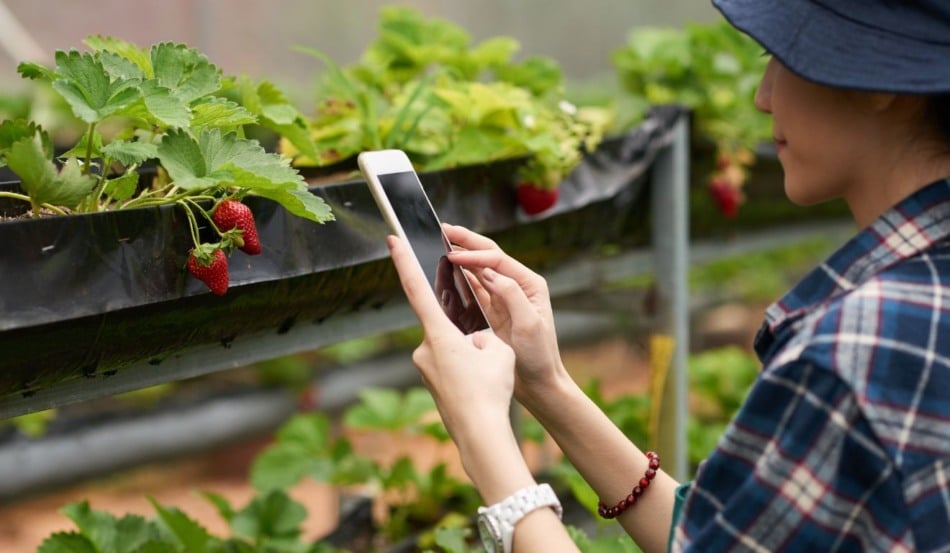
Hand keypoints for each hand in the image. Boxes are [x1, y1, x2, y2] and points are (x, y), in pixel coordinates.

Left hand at [387, 235, 515, 444]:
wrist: (480, 435)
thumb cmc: (489, 390)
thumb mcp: (498, 350)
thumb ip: (483, 336)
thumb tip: (473, 342)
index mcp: (438, 333)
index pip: (416, 289)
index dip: (404, 262)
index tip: (393, 241)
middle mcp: (424, 349)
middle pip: (447, 325)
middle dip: (469, 332)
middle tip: (487, 358)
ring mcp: (425, 369)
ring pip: (452, 348)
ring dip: (471, 356)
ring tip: (488, 378)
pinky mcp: (432, 384)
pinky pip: (452, 367)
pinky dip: (468, 371)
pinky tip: (482, 387)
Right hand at [442, 224, 567, 406]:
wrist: (538, 382)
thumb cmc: (539, 355)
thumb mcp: (529, 324)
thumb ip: (511, 295)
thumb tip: (489, 272)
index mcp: (529, 284)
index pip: (497, 259)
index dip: (474, 253)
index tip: (453, 255)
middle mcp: (516, 285)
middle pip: (487, 255)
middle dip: (465, 241)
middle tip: (443, 229)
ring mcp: (502, 297)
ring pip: (476, 270)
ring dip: (459, 257)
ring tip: (439, 245)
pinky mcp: (491, 311)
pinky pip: (471, 289)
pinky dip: (458, 279)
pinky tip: (444, 272)